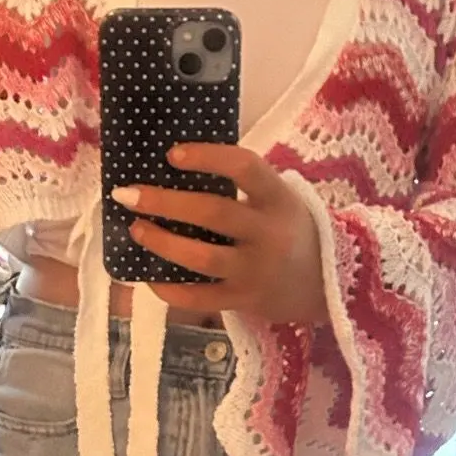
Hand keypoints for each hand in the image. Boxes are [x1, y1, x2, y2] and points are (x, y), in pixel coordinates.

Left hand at [111, 144, 327, 325]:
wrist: (327, 283)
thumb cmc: (290, 231)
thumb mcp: (279, 201)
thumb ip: (242, 188)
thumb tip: (175, 171)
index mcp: (278, 199)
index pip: (244, 167)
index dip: (207, 157)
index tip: (171, 154)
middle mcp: (267, 234)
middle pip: (212, 212)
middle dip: (164, 202)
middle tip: (128, 194)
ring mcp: (255, 270)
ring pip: (201, 258)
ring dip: (161, 242)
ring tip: (136, 229)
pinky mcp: (243, 300)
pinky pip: (198, 298)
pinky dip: (169, 289)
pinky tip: (149, 277)